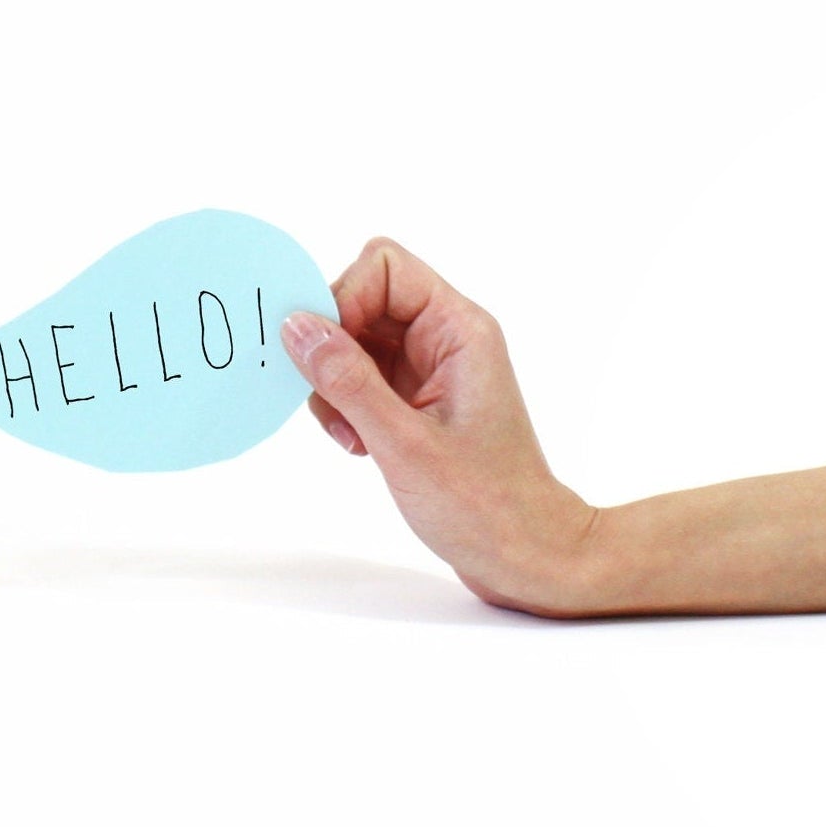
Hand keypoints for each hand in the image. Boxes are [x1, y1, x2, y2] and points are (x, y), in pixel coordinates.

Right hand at [282, 237, 600, 613]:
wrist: (528, 559)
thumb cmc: (485, 507)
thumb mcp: (404, 444)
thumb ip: (347, 380)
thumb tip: (297, 327)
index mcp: (459, 330)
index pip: (385, 267)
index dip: (342, 297)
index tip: (322, 352)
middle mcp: (446, 337)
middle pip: (363, 297)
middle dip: (333, 345)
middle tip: (332, 401)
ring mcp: (430, 366)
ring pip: (354, 338)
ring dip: (335, 381)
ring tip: (351, 434)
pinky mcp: (415, 395)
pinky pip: (360, 373)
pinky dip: (344, 403)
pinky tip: (358, 444)